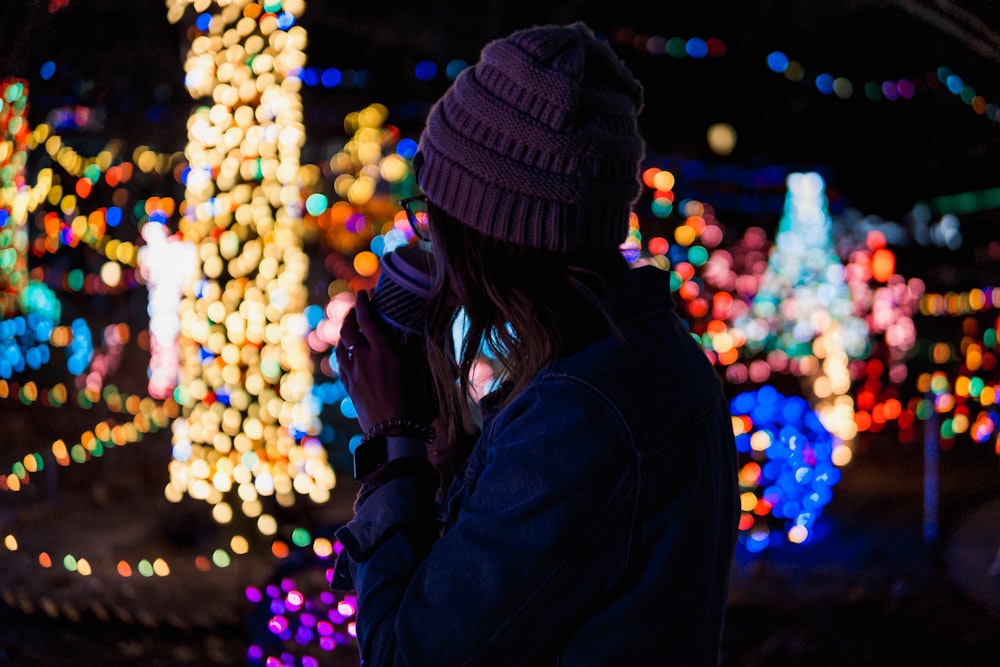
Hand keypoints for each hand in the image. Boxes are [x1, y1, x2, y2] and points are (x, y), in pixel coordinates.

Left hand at [335, 290, 436, 433]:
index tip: (364, 293)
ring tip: (351, 327)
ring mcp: (353, 373)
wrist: (394, 433)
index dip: (363, 303)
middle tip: (357, 308)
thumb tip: (411, 331)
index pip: (367, 318)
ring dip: (344, 332)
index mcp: (385, 352)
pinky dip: (343, 350)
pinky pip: (341, 361)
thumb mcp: (419, 370)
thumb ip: (412, 347)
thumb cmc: (414, 402)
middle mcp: (365, 359)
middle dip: (351, 314)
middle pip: (349, 328)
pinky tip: (347, 351)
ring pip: (341, 344)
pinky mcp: (349, 387)